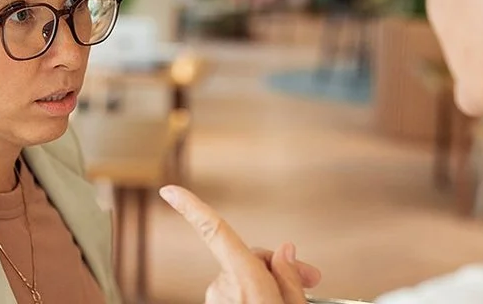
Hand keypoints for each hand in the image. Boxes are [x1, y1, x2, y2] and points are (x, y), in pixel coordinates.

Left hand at [161, 185, 320, 303]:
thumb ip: (290, 277)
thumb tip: (284, 251)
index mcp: (248, 282)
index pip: (217, 234)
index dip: (193, 209)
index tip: (168, 190)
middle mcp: (225, 289)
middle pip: (248, 257)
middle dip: (278, 264)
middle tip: (315, 278)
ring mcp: (217, 302)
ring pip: (243, 279)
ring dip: (267, 285)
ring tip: (293, 303)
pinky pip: (236, 295)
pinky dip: (254, 298)